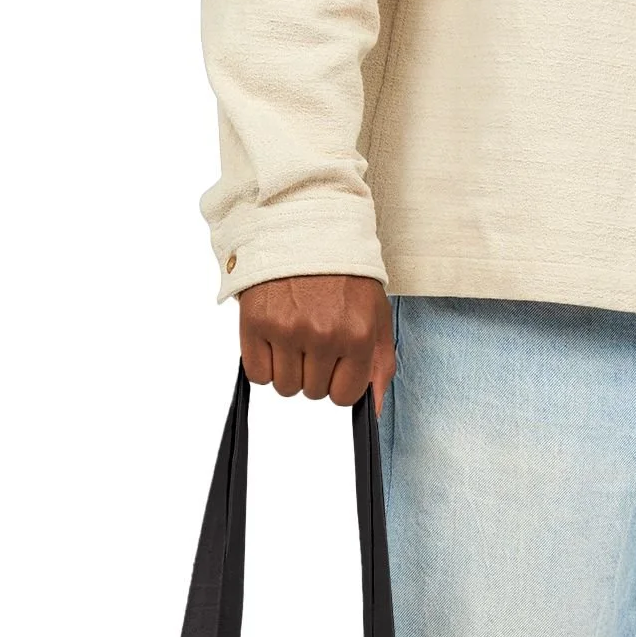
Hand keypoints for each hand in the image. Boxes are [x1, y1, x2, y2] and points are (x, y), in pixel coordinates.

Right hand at [237, 274, 394, 406]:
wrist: (305, 226)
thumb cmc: (343, 272)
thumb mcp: (376, 314)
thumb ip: (379, 365)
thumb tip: (372, 410)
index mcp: (356, 335)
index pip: (343, 396)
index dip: (338, 382)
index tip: (336, 361)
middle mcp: (323, 335)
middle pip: (312, 392)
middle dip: (314, 371)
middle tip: (314, 336)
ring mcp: (287, 329)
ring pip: (284, 386)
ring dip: (288, 369)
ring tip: (295, 334)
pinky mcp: (256, 321)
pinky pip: (256, 373)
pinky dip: (263, 362)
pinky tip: (274, 336)